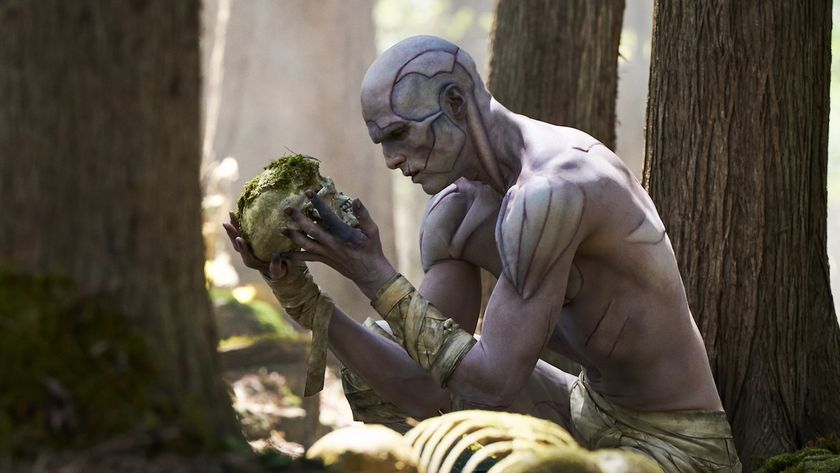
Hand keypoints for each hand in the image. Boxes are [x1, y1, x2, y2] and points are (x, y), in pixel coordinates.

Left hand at [222, 212, 287, 279]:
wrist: (274, 268)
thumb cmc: (277, 269)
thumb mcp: (278, 270)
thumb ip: (276, 264)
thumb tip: (276, 255)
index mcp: (251, 262)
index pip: (245, 254)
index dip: (242, 247)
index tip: (239, 239)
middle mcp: (245, 254)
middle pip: (237, 244)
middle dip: (232, 234)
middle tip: (226, 223)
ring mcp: (245, 247)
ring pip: (236, 236)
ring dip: (233, 225)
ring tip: (231, 213)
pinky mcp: (247, 242)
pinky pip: (241, 232)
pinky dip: (239, 223)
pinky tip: (239, 213)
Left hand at [278, 191, 397, 298]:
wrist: (369, 273)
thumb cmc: (372, 249)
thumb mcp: (372, 231)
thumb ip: (363, 215)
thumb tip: (355, 199)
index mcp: (343, 234)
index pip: (327, 215)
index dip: (317, 203)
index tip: (308, 192)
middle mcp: (331, 243)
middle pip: (311, 229)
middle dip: (298, 219)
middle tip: (286, 209)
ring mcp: (326, 253)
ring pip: (305, 244)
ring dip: (292, 236)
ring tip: (280, 229)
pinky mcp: (323, 260)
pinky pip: (306, 258)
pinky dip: (293, 256)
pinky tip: (280, 254)